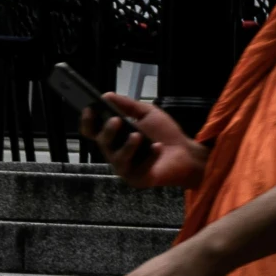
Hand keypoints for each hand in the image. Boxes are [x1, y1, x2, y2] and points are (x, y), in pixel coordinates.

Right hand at [89, 92, 204, 188]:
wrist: (187, 153)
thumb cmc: (165, 134)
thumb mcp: (147, 114)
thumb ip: (128, 105)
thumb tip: (106, 95)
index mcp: (114, 138)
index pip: (92, 131)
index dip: (88, 121)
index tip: (90, 109)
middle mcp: (114, 153)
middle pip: (102, 143)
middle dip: (107, 131)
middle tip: (116, 120)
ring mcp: (125, 168)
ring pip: (118, 158)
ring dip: (127, 146)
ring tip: (137, 136)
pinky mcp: (137, 179)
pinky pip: (139, 168)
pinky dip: (150, 156)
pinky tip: (158, 147)